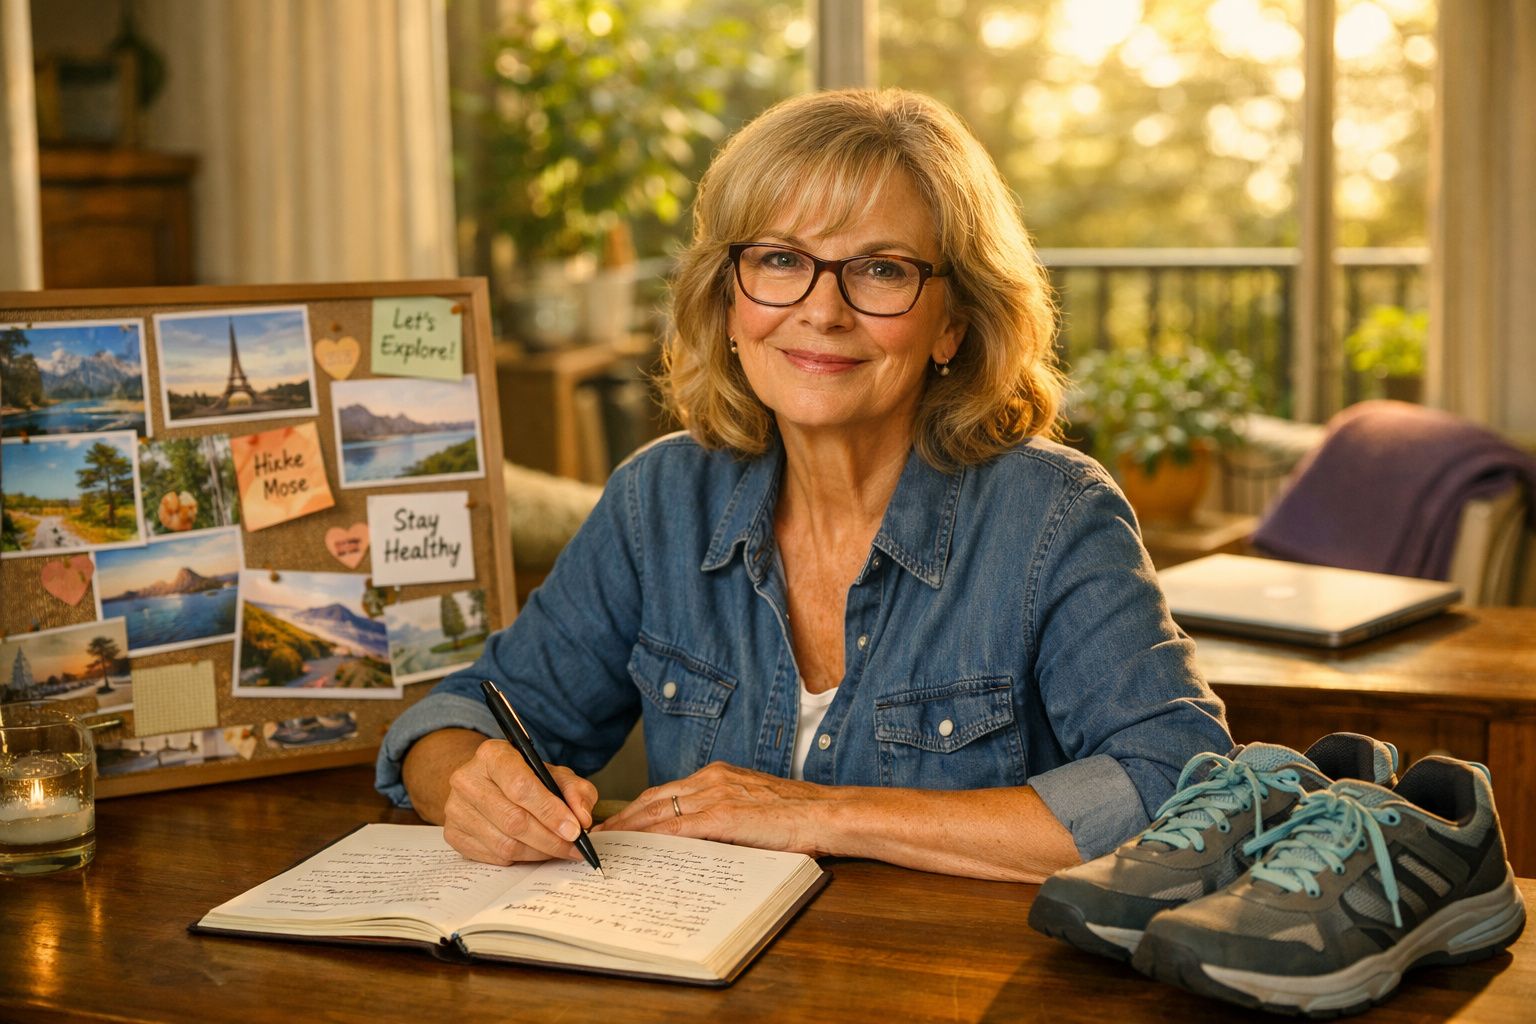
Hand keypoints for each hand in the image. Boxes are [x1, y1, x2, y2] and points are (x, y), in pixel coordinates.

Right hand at [441, 738, 597, 865]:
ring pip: (505, 843)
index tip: (574, 829)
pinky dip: (521, 858)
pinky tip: (534, 850)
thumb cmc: (525, 777)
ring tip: (558, 850)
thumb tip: (582, 818)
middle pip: (513, 820)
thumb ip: (575, 790)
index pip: (521, 786)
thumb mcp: (554, 774)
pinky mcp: (453, 834)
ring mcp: (456, 809)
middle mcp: (467, 779)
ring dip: (538, 852)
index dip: (550, 811)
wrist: (487, 783)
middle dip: (550, 838)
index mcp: (492, 755)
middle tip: (573, 848)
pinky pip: (494, 856)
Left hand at [596, 761, 833, 855]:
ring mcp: (716, 795)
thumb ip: (725, 816)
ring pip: (659, 811)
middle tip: (600, 835)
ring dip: (629, 829)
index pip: (667, 792)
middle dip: (624, 818)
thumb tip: (699, 840)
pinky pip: (676, 827)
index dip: (639, 809)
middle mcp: (712, 779)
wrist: (826, 813)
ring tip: (608, 844)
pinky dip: (651, 838)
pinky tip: (636, 849)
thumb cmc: (799, 816)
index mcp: (720, 775)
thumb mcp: (754, 808)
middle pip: (654, 798)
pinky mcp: (722, 815)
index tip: (620, 824)